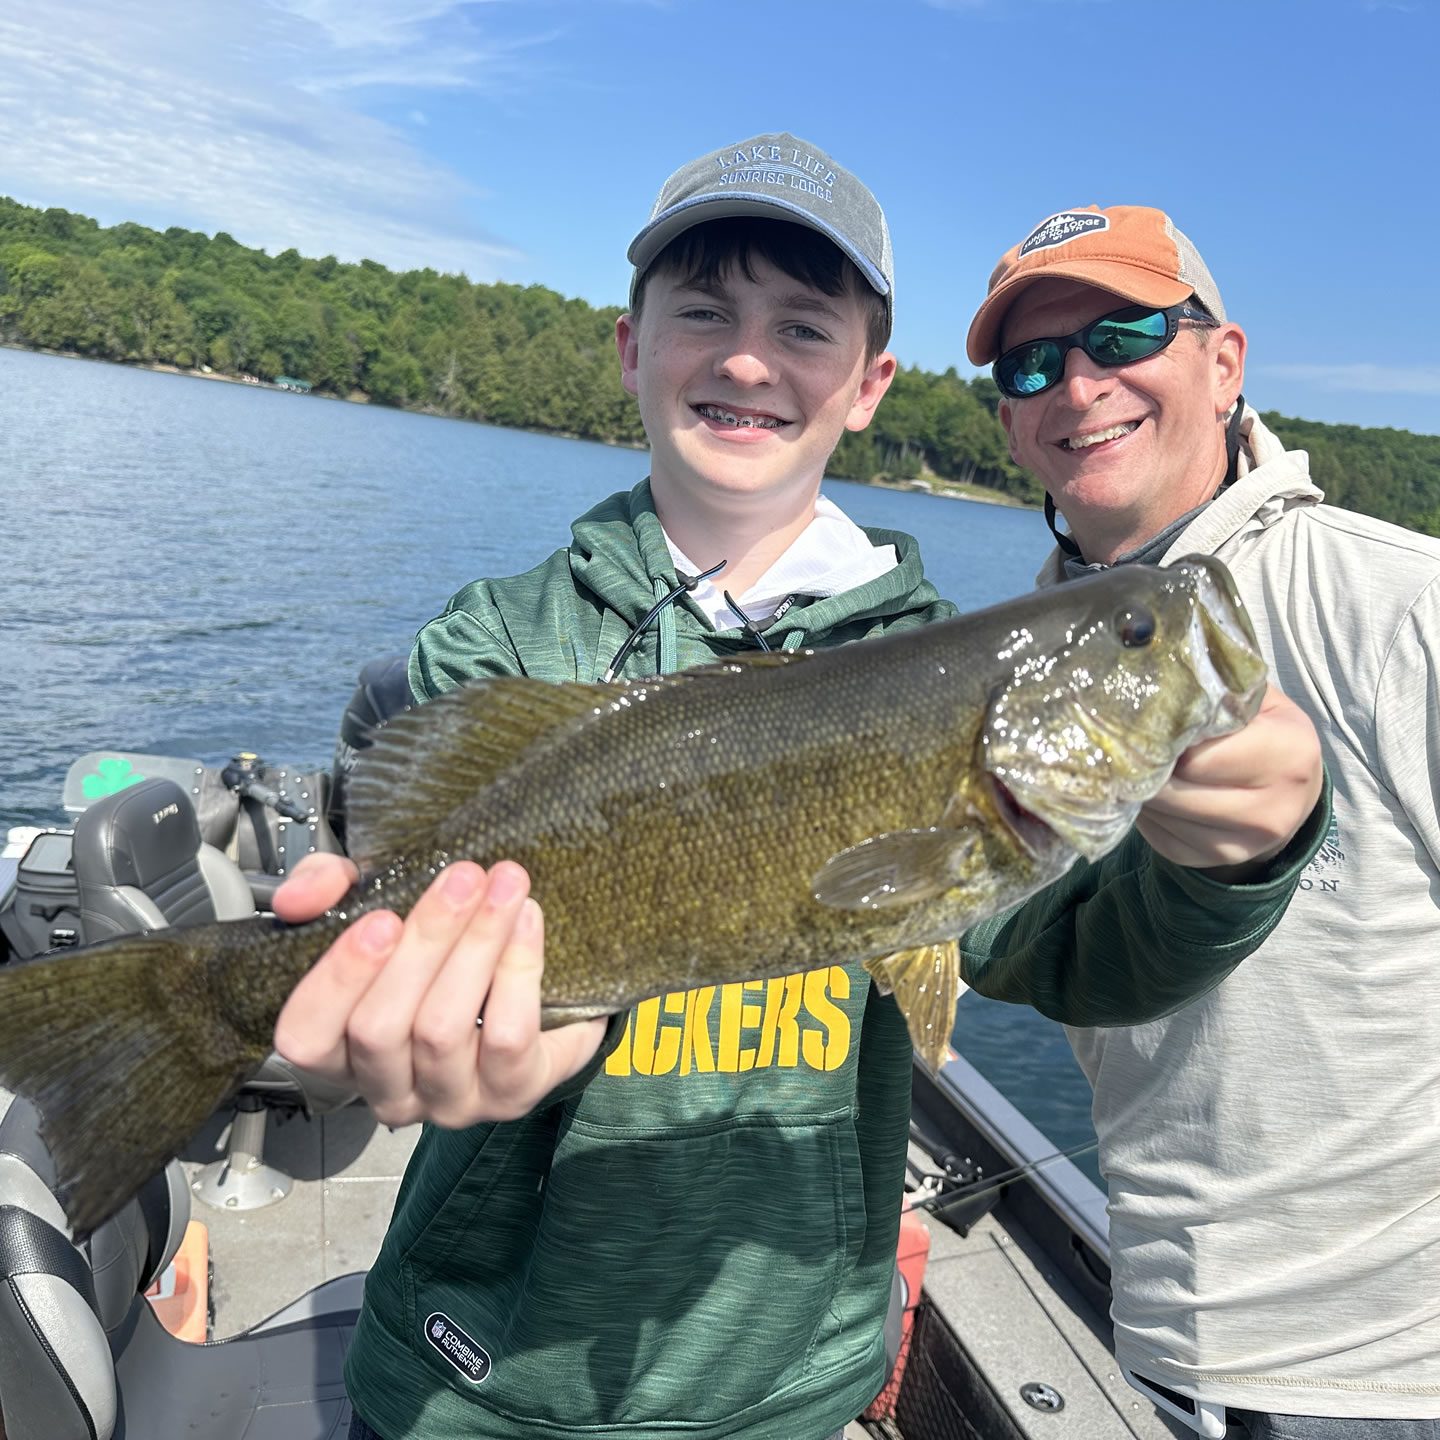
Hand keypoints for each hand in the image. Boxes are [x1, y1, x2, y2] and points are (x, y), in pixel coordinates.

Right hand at [271, 853, 606, 1126]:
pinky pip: (508, 1037)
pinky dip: (519, 971)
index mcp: (340, 1051)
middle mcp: (387, 1090)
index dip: (337, 981)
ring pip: (444, 1031)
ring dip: (478, 945)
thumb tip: (300, 897)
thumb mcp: (371, 904)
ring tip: (505, 887)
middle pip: (381, 1029)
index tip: (380, 918)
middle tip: (464, 878)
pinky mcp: (511, 1095)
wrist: (538, 992)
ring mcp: (448, 1100)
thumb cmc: (436, 951)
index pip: (306, 1037)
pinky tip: (528, 922)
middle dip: (425, 942)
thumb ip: (325, 888)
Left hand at [1136, 683, 1323, 878]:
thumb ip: (1218, 692)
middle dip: (1147, 767)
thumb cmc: (1265, 732)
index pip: (1199, 756)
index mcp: (1289, 753)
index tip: (1147, 725)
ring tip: (1143, 766)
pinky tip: (1157, 792)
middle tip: (1132, 746)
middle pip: (1175, 790)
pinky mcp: (1216, 860)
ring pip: (1163, 815)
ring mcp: (1246, 843)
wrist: (1291, 793)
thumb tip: (1159, 682)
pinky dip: (1149, 815)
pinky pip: (1160, 837)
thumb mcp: (1256, 700)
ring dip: (1142, 790)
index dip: (1165, 738)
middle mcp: (1273, 808)